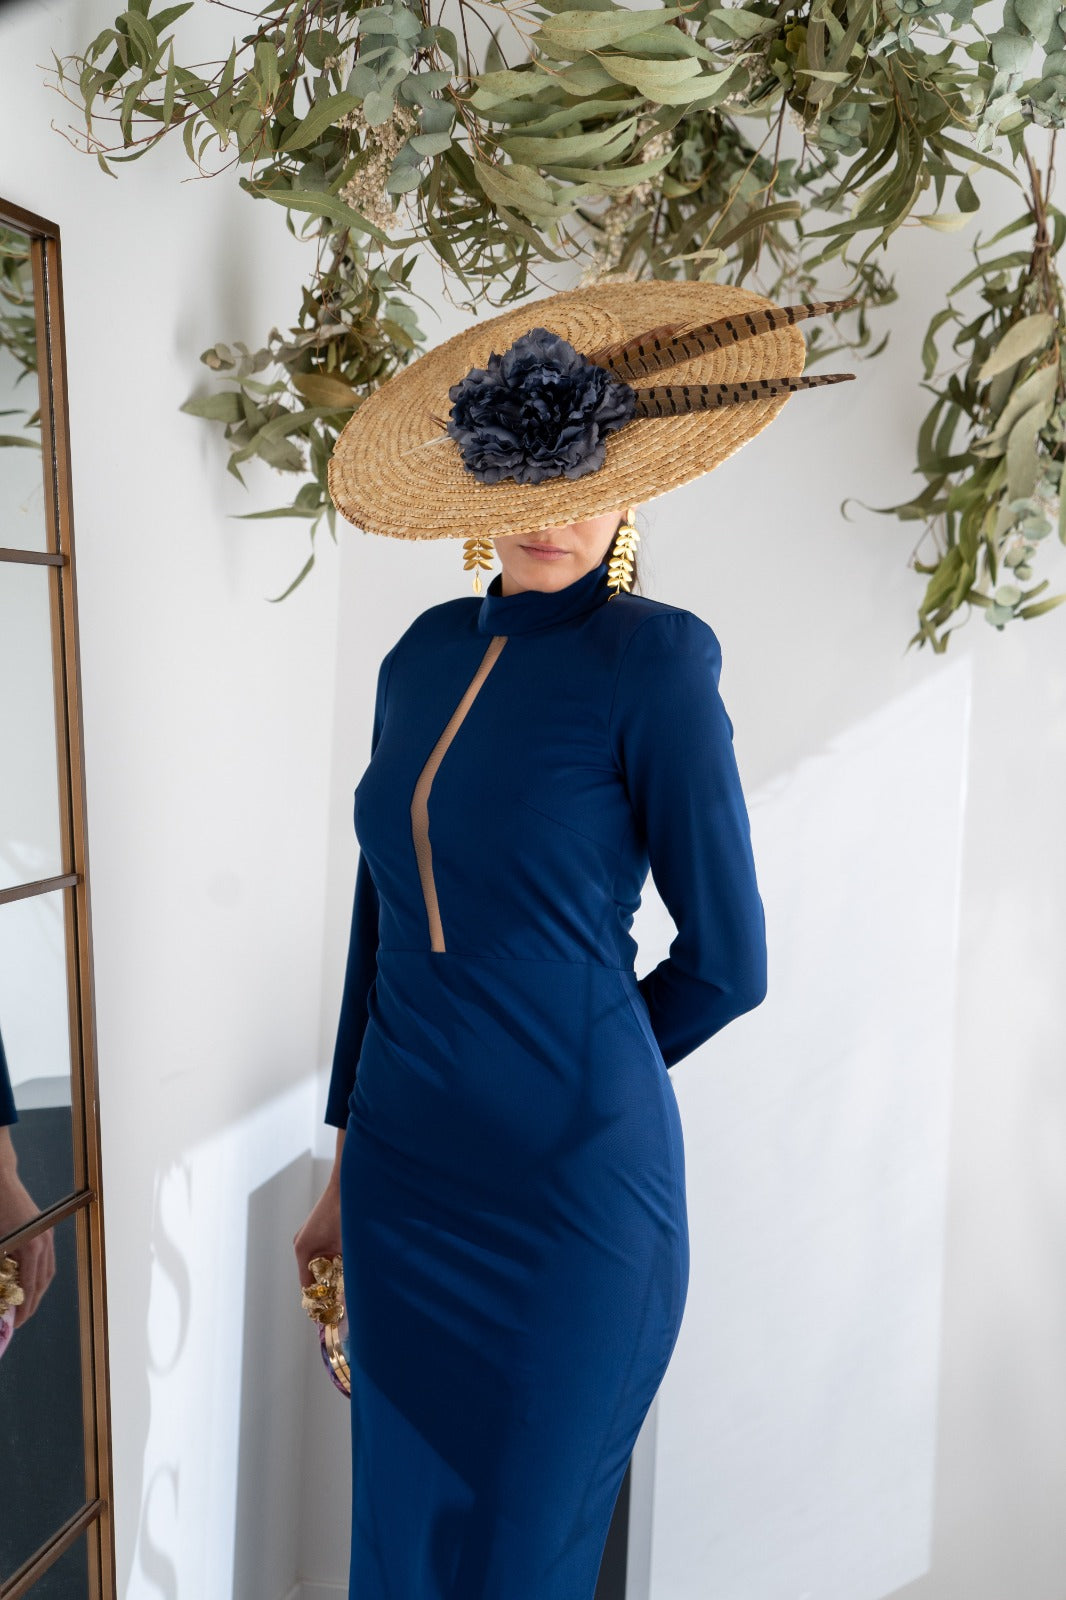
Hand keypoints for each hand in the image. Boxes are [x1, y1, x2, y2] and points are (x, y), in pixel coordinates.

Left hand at [0, 1163, 55, 1328]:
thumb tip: (0, 1289)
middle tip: (20, 1318)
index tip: (16, 1322)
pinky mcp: (45, 1229)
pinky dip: (40, 1274)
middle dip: (32, 1303)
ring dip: (38, 1290)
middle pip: (43, 1281)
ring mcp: (47, 1234)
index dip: (23, 1307)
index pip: (29, 1286)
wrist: (0, 1180)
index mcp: (31, 1247)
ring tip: (25, 1304)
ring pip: (48, 1270)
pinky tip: (29, 1281)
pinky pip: (47, 1259)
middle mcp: (44, 1242)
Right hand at [293, 1172, 342, 1293]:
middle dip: (330, 1290)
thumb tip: (350, 1298)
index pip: (307, 1286)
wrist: (351, 1183)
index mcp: (303, 1250)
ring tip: (351, 1286)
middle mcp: (303, 1244)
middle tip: (346, 1305)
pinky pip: (326, 1255)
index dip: (320, 1302)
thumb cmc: (347, 1213)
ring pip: (322, 1266)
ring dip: (335, 1275)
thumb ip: (347, 1273)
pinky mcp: (321, 1231)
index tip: (332, 1317)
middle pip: (314, 1277)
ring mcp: (311, 1237)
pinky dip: (337, 1263)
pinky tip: (352, 1265)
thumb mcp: (349, 1247)